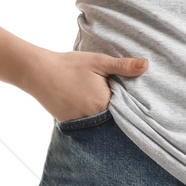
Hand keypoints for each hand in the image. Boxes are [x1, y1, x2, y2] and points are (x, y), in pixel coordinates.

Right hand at [28, 48, 148, 122]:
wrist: (38, 71)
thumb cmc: (70, 65)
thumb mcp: (99, 62)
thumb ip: (123, 66)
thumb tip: (146, 65)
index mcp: (104, 103)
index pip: (125, 107)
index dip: (127, 101)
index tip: (127, 95)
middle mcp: (93, 117)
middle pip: (112, 116)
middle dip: (115, 108)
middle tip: (109, 96)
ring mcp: (80, 123)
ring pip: (99, 121)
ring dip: (101, 114)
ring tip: (95, 99)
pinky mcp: (68, 123)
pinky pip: (85, 124)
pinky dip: (88, 116)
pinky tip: (84, 104)